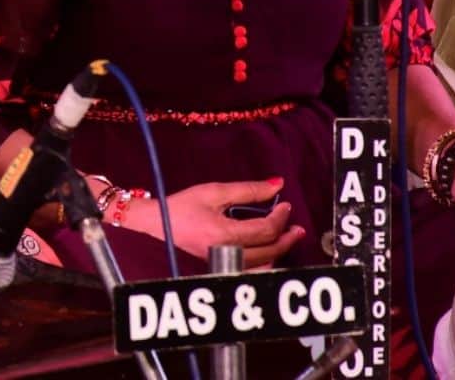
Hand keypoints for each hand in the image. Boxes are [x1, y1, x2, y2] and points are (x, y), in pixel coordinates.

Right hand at [122, 179, 307, 269]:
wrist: (158, 223)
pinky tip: (270, 253)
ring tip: (288, 238)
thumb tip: (276, 185)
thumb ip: (248, 190)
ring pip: (264, 264)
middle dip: (286, 237)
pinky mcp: (220, 266)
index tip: (285, 205)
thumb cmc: (182, 206)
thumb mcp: (214, 191)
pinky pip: (252, 270)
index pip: (265, 230)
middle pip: (269, 250)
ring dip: (279, 250)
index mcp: (224, 233)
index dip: (280, 217)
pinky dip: (266, 261)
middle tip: (296, 226)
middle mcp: (226, 252)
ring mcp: (223, 262)